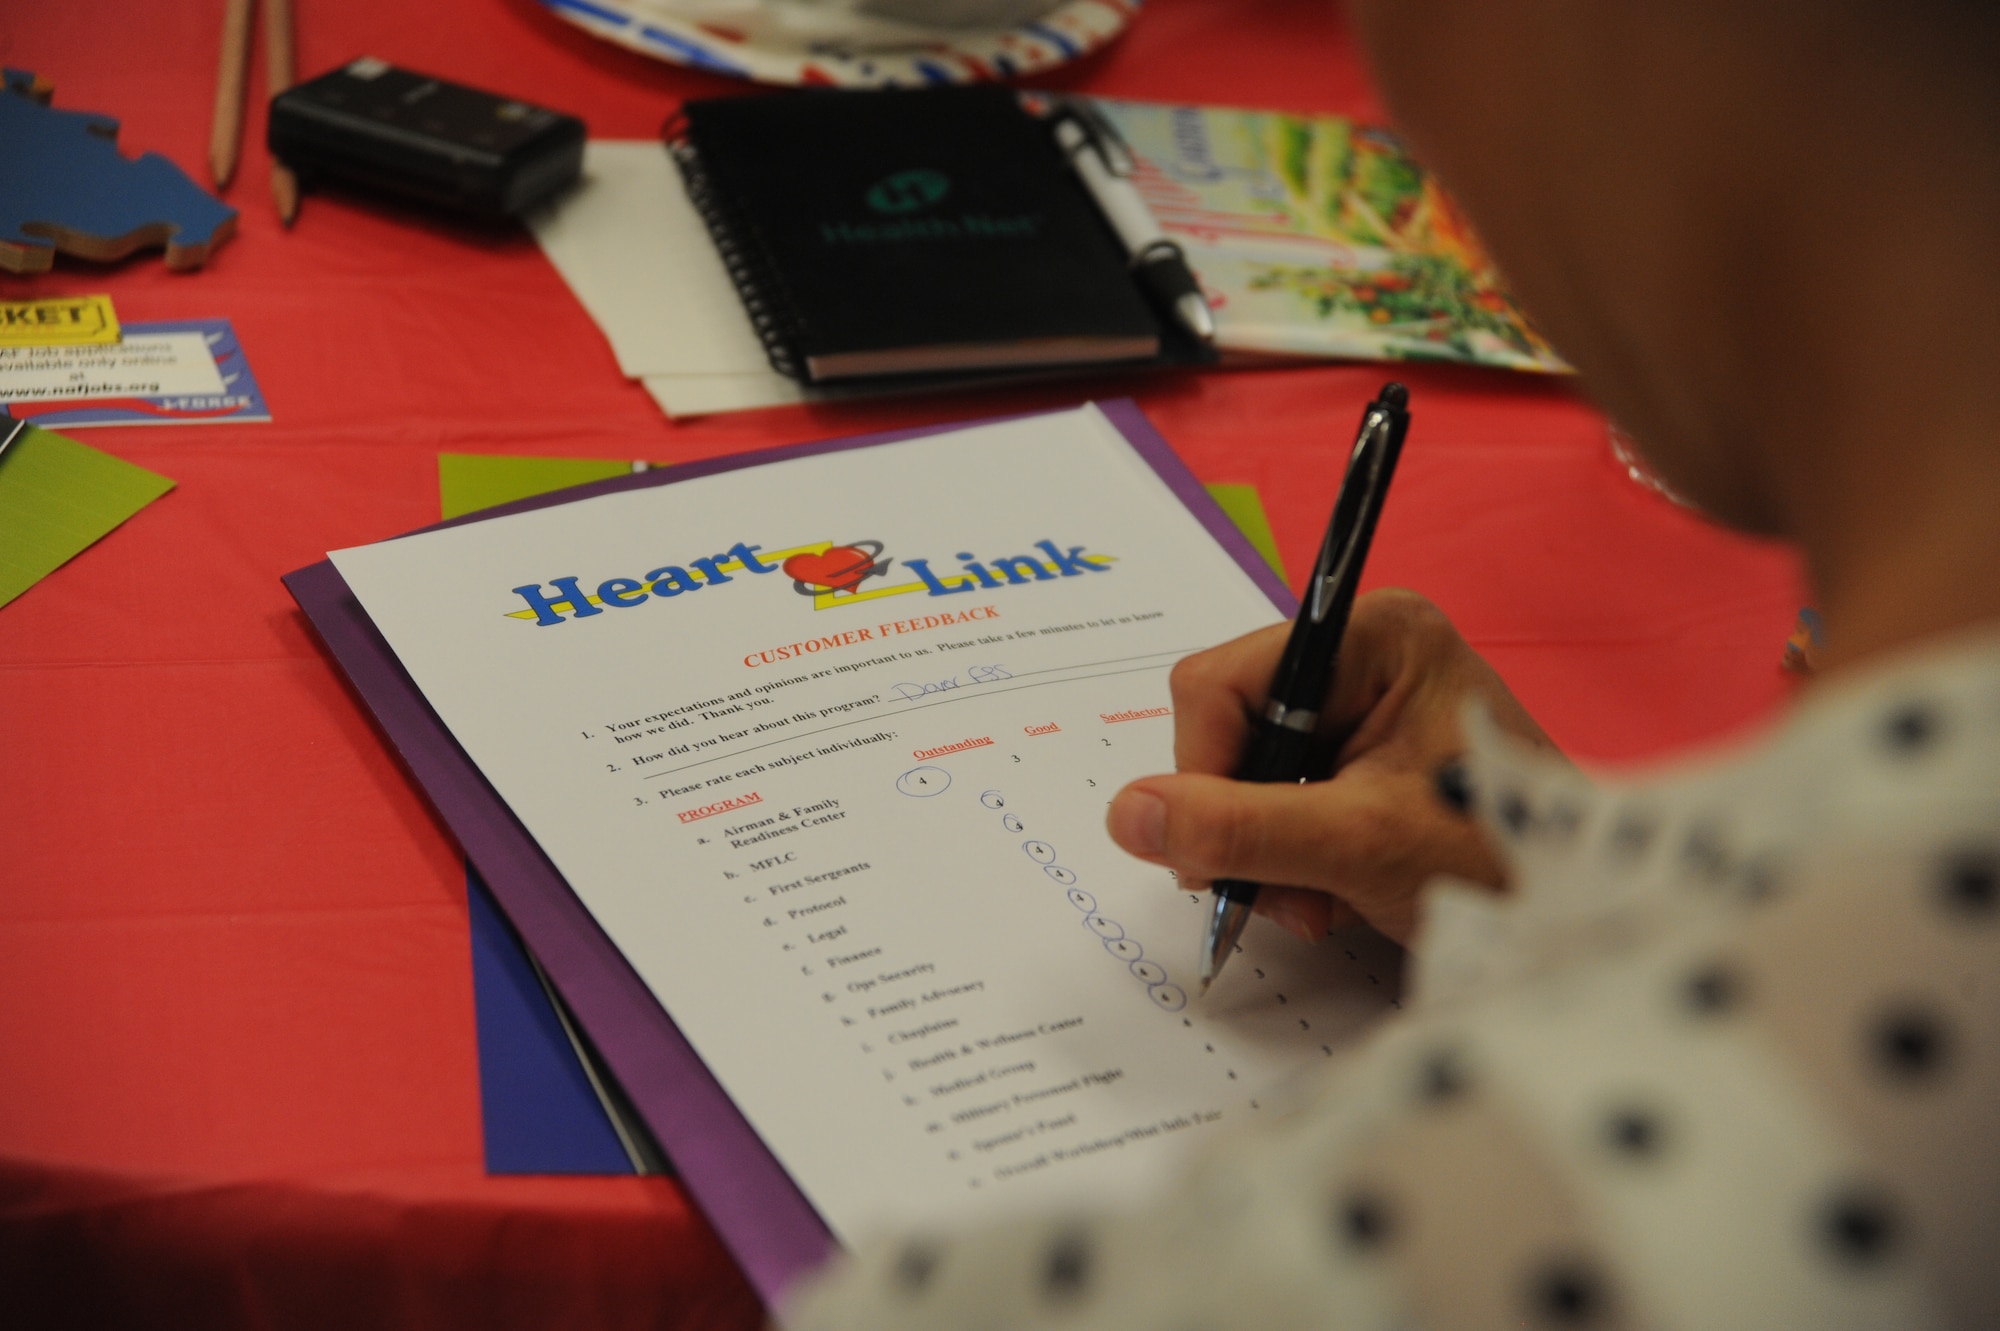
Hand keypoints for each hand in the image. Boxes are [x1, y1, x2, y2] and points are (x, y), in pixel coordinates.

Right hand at [1105, 589, 1556, 945]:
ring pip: (1245, 769)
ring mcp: (1362, 703)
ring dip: (1265, 850)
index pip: (1220, 684)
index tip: (1221, 859)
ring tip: (1320, 901)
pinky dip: (1290, 854)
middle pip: (1228, 727)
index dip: (1204, 773)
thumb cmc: (1499, 863)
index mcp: (1372, 636)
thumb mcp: (1359, 846)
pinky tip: (1331, 890)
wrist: (1583, 917)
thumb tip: (1127, 815)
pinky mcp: (1361, 752)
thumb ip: (1239, 828)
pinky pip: (1277, 795)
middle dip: (1243, 821)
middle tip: (1286, 894)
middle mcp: (1362, 653)